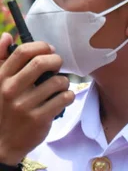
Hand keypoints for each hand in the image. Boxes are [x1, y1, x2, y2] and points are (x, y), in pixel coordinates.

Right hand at [0, 39, 74, 164]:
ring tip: (58, 87)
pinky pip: (64, 98)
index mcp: (1, 78)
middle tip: (58, 65)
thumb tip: (7, 35)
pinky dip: (68, 96)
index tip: (49, 50)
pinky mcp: (39, 119)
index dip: (41, 46)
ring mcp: (24, 105)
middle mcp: (11, 90)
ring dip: (64, 82)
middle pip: (42, 63)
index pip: (22, 52)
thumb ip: (1, 59)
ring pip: (58, 81)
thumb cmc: (4, 109)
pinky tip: (61, 99)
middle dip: (56, 60)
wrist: (3, 143)